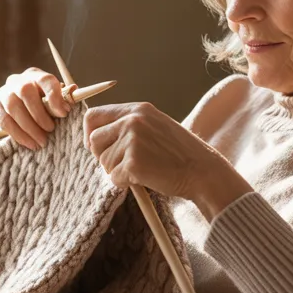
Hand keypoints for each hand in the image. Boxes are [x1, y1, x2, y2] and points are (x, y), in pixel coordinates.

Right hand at [0, 67, 73, 149]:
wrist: (25, 112)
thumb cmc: (45, 105)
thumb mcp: (56, 100)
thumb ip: (65, 97)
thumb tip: (74, 90)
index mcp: (35, 75)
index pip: (44, 80)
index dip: (55, 96)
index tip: (64, 113)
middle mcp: (16, 81)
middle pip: (25, 91)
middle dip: (39, 114)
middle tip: (51, 129)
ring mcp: (3, 94)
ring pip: (13, 107)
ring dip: (29, 127)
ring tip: (42, 141)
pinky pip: (4, 121)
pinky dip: (18, 134)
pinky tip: (30, 143)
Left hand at [84, 102, 250, 216]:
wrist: (201, 171)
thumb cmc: (178, 153)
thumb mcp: (154, 126)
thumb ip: (128, 125)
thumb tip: (94, 137)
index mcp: (137, 109)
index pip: (93, 116)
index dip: (90, 133)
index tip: (96, 146)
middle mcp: (133, 121)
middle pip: (94, 140)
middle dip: (103, 156)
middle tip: (124, 163)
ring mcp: (132, 141)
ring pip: (103, 162)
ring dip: (117, 171)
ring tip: (143, 169)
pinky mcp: (133, 163)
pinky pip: (114, 178)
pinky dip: (125, 183)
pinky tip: (144, 178)